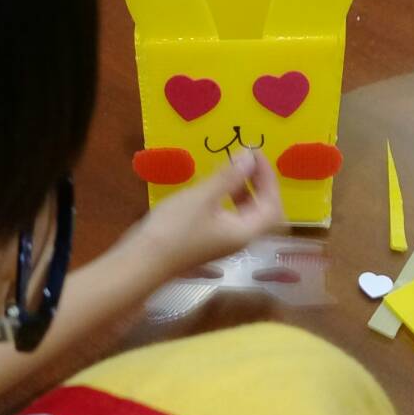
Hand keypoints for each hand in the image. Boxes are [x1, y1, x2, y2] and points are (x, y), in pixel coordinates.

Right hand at [129, 150, 284, 285]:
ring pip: (245, 214)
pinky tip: (212, 187)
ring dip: (244, 190)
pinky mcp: (207, 240)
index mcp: (245, 231)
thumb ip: (229, 176)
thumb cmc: (175, 228)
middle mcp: (239, 239)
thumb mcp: (203, 197)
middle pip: (263, 211)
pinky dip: (228, 199)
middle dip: (259, 183)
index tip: (254, 153)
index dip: (267, 177)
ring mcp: (222, 242)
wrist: (141, 262)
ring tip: (230, 169)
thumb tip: (250, 156)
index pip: (272, 204)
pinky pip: (229, 217)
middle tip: (246, 160)